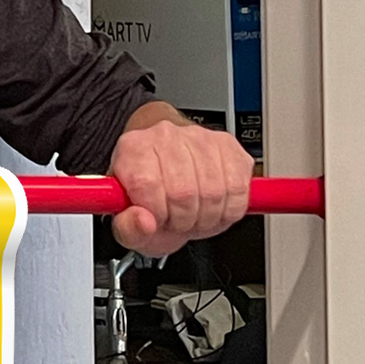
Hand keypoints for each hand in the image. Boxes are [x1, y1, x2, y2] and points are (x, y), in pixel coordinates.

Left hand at [108, 105, 252, 255]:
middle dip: (182, 220)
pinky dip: (229, 209)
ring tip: (194, 216)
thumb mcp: (126, 222)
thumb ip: (127, 228)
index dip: (156, 213)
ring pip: (214, 192)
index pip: (146, 185)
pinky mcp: (229, 145)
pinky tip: (214, 208)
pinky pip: (238, 188)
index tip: (157, 219)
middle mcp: (165, 135)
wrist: (167, 172)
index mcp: (132, 149)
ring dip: (206, 217)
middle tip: (177, 221)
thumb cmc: (147, 197)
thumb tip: (144, 222)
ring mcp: (200, 137)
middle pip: (183, 192)